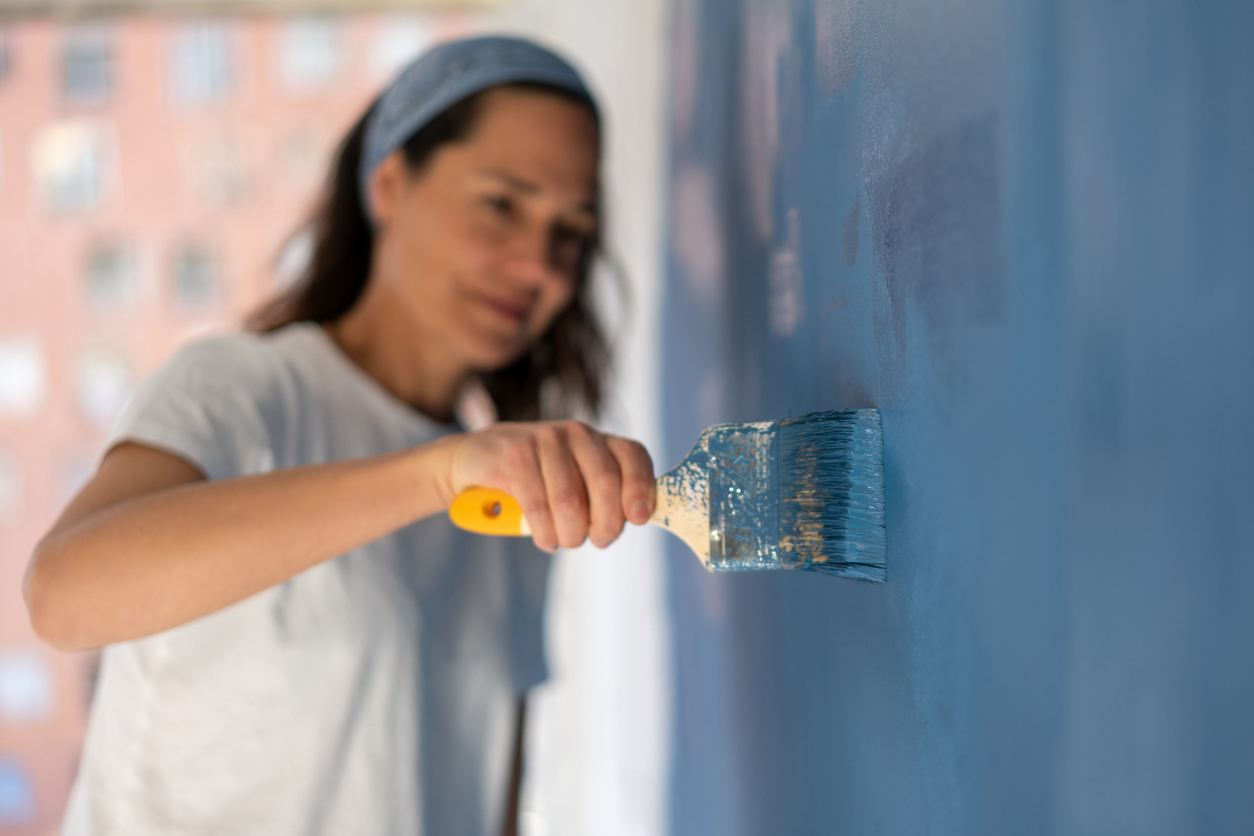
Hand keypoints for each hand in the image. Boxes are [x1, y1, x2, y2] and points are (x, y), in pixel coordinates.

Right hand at [439, 420, 654, 551]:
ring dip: (569, 534)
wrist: (477, 462)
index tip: (639, 519)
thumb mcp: (576, 484)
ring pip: (570, 501)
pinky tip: (544, 537)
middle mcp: (577, 433)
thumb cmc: (537, 481)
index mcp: (600, 440)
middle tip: (597, 541)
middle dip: (606, 524)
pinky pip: (538, 506)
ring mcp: (545, 439)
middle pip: (606, 482)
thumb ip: (606, 498)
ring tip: (562, 540)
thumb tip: (634, 519)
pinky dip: (544, 532)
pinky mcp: (514, 454)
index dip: (641, 488)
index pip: (633, 456)